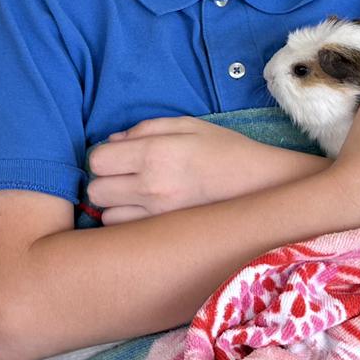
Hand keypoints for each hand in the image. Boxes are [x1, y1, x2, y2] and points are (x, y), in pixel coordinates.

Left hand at [86, 117, 320, 223]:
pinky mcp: (168, 235)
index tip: (118, 158)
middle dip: (104, 182)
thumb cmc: (226, 150)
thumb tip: (112, 140)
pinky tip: (146, 214)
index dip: (104, 157)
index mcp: (155, 153)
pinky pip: (128, 233)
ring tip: (136, 198)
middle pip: (95, 191)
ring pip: (107, 216)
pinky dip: (129, 225)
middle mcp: (152, 187)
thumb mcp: (187, 125)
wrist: (263, 186)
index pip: (97, 161)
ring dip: (115, 206)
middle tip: (124, 178)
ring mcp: (159, 216)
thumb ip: (144, 128)